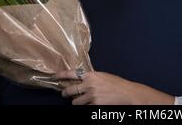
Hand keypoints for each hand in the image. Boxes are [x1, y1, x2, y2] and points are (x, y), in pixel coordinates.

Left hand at [55, 70, 174, 104]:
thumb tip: (81, 81)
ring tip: (82, 100)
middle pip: (70, 90)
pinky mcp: (94, 105)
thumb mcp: (103, 76)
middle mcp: (89, 84)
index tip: (54, 76)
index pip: (71, 74)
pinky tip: (93, 104)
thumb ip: (91, 78)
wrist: (127, 93)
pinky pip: (85, 107)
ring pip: (76, 102)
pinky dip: (87, 107)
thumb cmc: (117, 84)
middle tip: (64, 93)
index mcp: (91, 75)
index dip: (61, 75)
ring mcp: (91, 96)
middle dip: (65, 93)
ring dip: (77, 102)